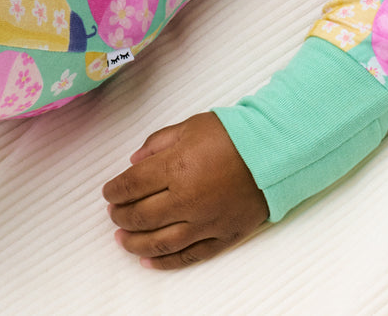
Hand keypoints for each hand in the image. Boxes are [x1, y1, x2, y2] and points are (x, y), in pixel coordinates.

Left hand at [102, 111, 268, 269]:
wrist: (279, 149)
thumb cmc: (237, 133)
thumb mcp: (194, 125)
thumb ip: (160, 141)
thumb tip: (135, 160)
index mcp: (177, 167)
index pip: (131, 185)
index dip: (114, 190)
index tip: (109, 192)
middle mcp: (186, 199)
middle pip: (140, 216)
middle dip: (120, 215)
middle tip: (114, 213)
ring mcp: (205, 222)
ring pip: (158, 242)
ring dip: (134, 243)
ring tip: (122, 239)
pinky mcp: (222, 236)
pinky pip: (188, 256)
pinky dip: (165, 262)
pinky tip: (148, 261)